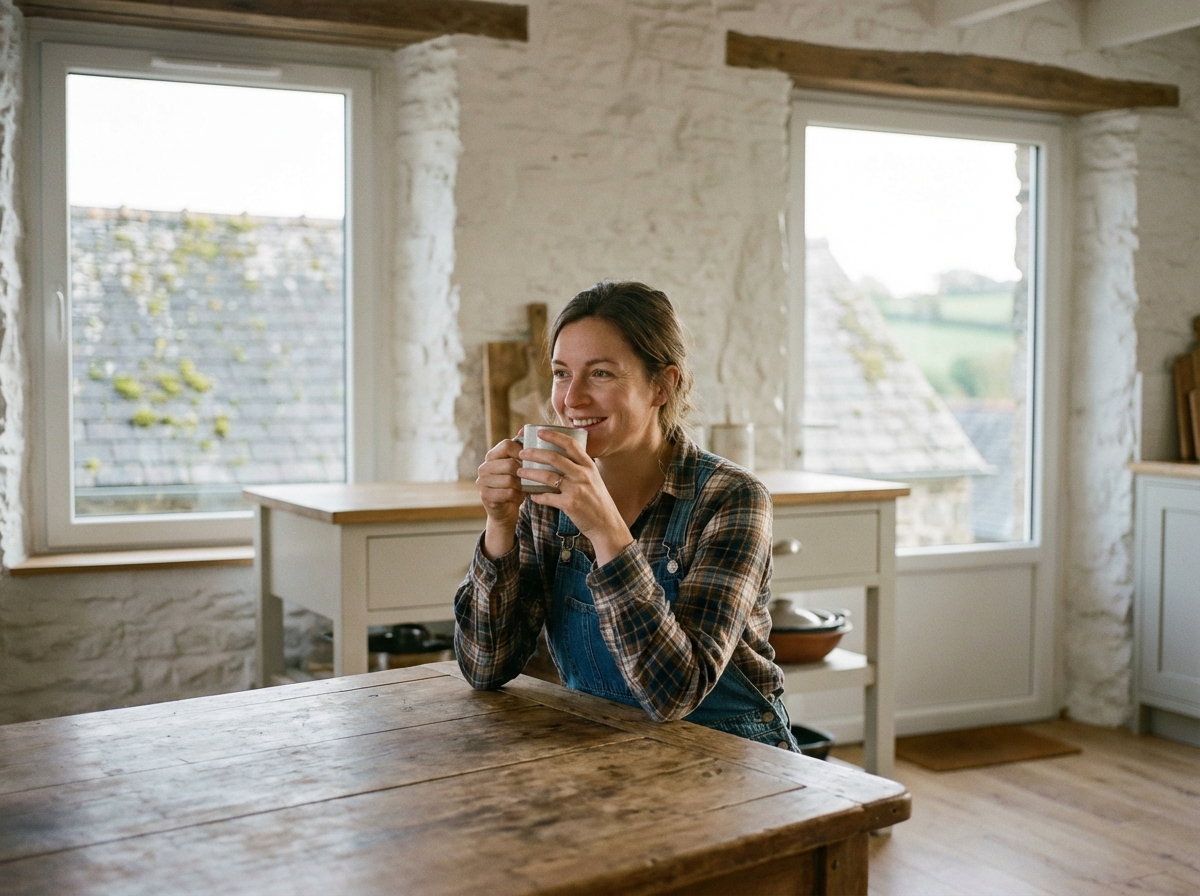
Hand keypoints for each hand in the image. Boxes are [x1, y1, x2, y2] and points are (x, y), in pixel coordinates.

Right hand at [476, 436, 523, 557]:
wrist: (505, 511)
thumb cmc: (515, 486)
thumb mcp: (519, 467)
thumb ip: (521, 450)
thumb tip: (524, 429)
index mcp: (491, 456)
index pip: (506, 445)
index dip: (521, 451)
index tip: (530, 460)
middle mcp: (484, 467)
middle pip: (510, 463)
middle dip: (523, 472)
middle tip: (530, 478)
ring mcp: (482, 482)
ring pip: (510, 479)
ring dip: (521, 486)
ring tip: (524, 488)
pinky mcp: (485, 496)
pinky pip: (507, 493)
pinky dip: (516, 496)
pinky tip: (518, 497)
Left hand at [520, 428, 632, 565]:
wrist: (607, 524)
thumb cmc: (597, 501)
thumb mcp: (594, 479)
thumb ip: (579, 468)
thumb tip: (559, 457)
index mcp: (588, 466)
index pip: (570, 444)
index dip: (554, 436)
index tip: (539, 432)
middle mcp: (583, 475)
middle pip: (554, 458)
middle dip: (534, 453)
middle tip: (522, 453)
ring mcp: (577, 489)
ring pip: (547, 476)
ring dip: (530, 473)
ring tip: (520, 472)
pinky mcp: (570, 504)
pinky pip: (547, 497)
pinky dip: (537, 496)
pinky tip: (532, 496)